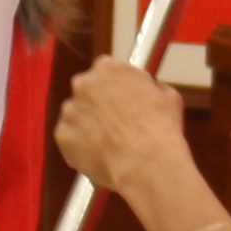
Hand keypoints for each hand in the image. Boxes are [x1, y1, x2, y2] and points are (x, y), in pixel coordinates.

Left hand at [53, 52, 190, 202]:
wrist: (145, 162)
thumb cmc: (160, 129)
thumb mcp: (168, 98)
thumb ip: (153, 88)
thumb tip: (154, 90)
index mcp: (109, 68)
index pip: (105, 71)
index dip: (113, 88)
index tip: (120, 100)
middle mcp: (84, 84)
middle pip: (86, 91)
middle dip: (97, 105)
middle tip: (113, 123)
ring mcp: (70, 110)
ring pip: (76, 116)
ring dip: (87, 126)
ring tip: (107, 144)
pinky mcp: (62, 135)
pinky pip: (69, 139)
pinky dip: (79, 147)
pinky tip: (98, 156)